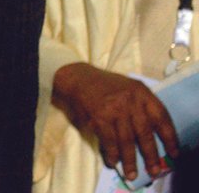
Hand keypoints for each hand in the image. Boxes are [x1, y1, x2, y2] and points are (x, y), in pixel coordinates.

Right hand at [52, 63, 178, 179]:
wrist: (78, 78)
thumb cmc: (106, 86)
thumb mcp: (129, 88)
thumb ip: (143, 106)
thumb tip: (153, 137)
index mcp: (141, 92)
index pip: (161, 117)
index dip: (170, 137)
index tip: (174, 153)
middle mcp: (130, 101)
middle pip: (145, 133)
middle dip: (151, 155)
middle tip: (154, 171)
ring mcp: (114, 110)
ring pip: (127, 141)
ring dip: (130, 160)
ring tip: (132, 174)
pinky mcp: (99, 117)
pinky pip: (109, 141)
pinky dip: (111, 154)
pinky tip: (113, 162)